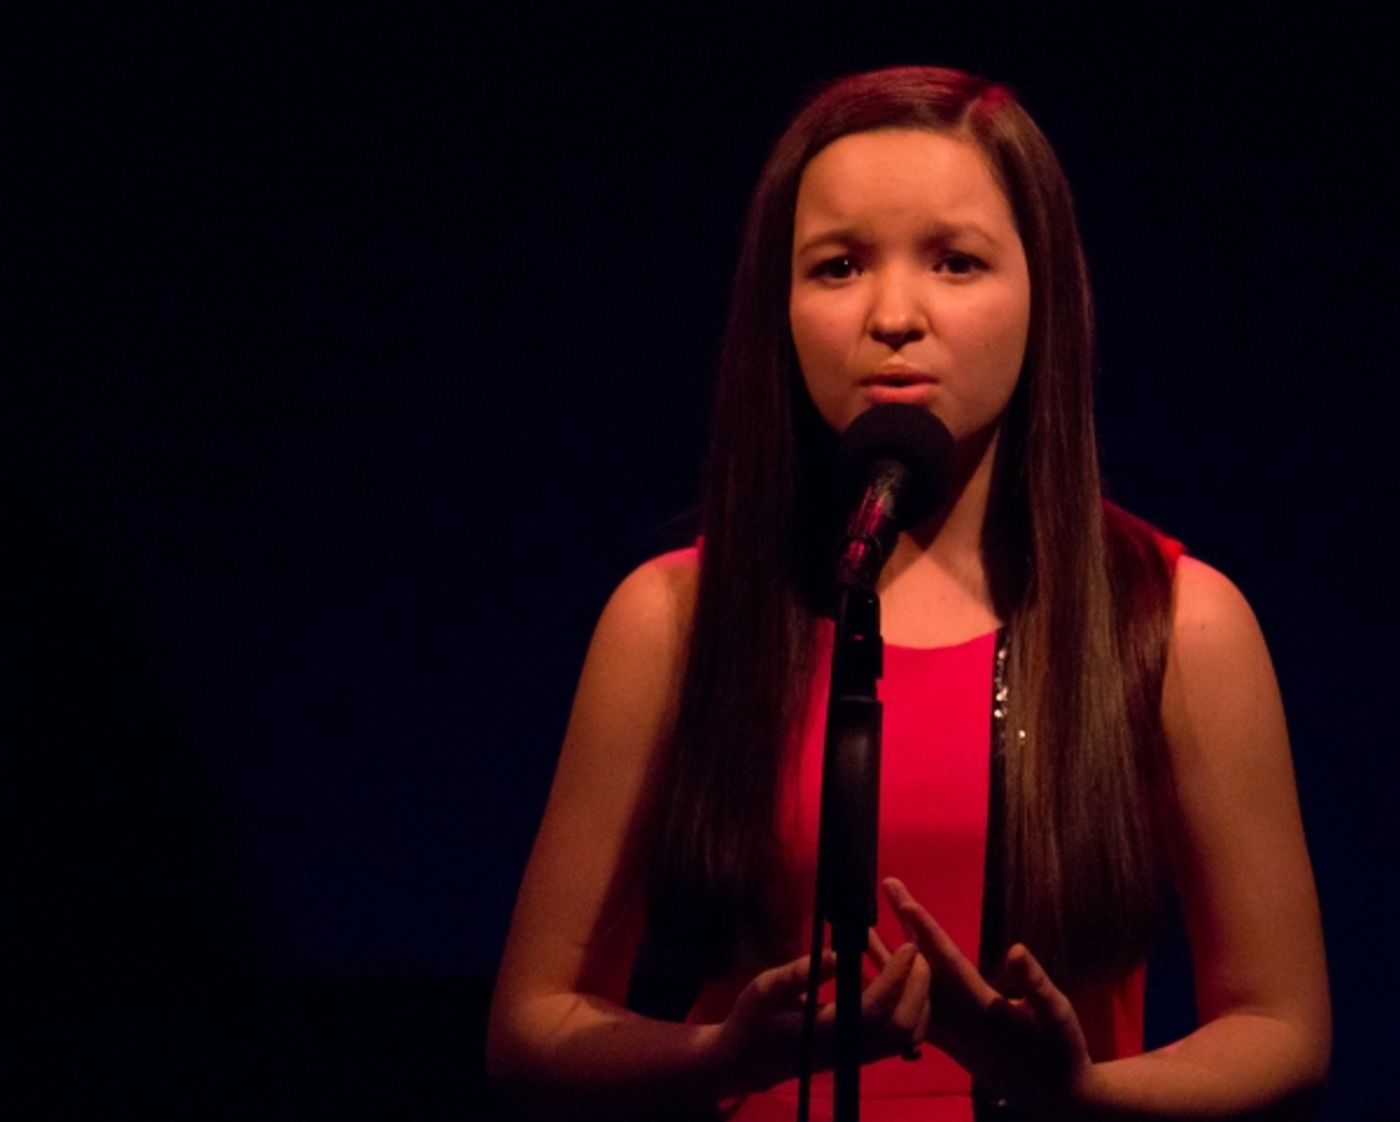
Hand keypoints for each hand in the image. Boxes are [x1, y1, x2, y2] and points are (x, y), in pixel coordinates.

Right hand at [709, 937, 931, 1095]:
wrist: (749, 1060)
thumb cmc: (753, 1020)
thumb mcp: (764, 989)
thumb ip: (797, 974)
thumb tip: (835, 954)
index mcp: (826, 1032)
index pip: (874, 1008)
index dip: (895, 977)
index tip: (907, 945)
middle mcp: (849, 1049)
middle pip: (902, 1026)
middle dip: (918, 986)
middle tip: (916, 950)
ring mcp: (859, 1056)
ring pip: (907, 1036)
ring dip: (920, 999)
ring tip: (915, 963)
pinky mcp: (862, 1055)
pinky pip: (901, 1039)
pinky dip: (913, 1011)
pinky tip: (905, 984)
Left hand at [883, 877, 1092, 1111]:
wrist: (1053, 1099)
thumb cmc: (1061, 1052)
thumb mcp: (1059, 1017)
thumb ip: (1035, 984)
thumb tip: (1016, 949)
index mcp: (984, 1011)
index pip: (947, 963)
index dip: (925, 931)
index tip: (905, 902)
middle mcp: (956, 1021)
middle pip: (918, 969)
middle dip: (898, 927)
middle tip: (884, 887)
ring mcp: (946, 1032)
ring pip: (907, 988)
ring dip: (885, 955)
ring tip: (862, 924)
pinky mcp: (944, 1040)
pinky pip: (910, 1006)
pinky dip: (893, 982)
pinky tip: (877, 965)